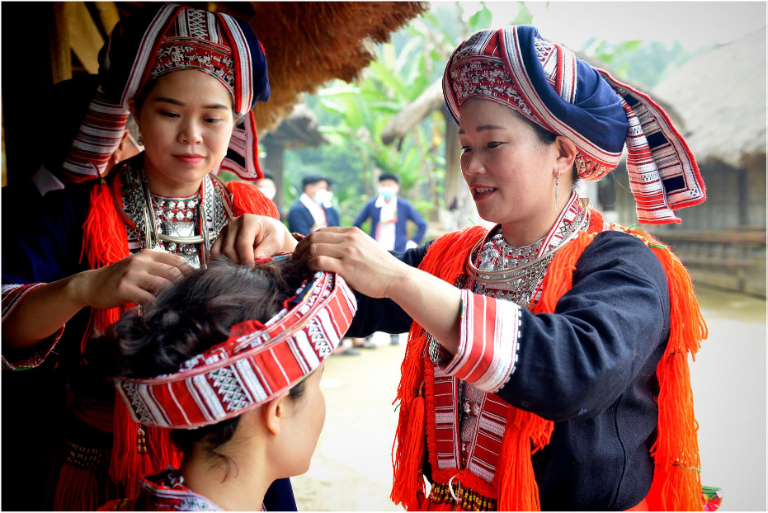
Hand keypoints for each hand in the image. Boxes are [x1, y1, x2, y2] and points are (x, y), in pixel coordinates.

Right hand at [73, 249, 192, 308]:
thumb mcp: (139, 267)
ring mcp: (132, 274)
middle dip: (184, 287)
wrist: (91, 284)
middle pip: (173, 273)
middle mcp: (141, 261)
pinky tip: (160, 311)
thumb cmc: (120, 278)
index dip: (190, 274)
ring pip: (163, 285)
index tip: (197, 285)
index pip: (177, 261)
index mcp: (148, 254)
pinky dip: (156, 306)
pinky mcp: (124, 288)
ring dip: (172, 297)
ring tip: (177, 306)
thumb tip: (186, 278)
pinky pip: (147, 298)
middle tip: (190, 299)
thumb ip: (158, 269)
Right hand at [211, 214, 296, 265]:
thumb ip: (266, 250)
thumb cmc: (273, 235)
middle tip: (248, 270)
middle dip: (238, 263)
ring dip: (229, 263)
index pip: (242, 243)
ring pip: (219, 252)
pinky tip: (231, 266)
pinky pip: (214, 251)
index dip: (246, 259)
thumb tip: (256, 259)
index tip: (252, 269)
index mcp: (248, 221)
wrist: (267, 231)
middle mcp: (233, 223)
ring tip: (241, 267)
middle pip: (229, 249)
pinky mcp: (220, 237)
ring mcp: (225, 230)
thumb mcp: (276, 241)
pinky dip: (221, 261)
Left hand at [292, 227, 409, 297]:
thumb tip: (331, 249)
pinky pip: (319, 261)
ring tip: (299, 267)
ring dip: (302, 258)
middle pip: (314, 237)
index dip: (308, 240)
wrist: (397, 278)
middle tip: (295, 258)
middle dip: (300, 247)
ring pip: (314, 248)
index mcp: (353, 232)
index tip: (302, 250)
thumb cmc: (382, 268)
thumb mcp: (366, 247)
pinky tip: (310, 272)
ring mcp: (348, 252)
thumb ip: (350, 245)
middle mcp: (349, 238)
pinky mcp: (347, 267)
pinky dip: (310, 266)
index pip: (322, 231)